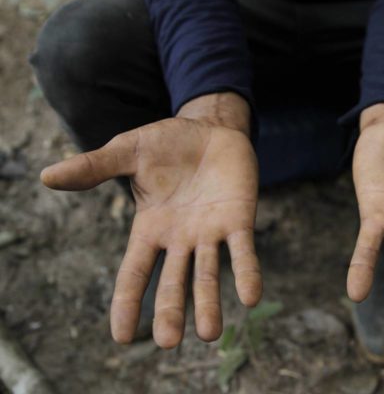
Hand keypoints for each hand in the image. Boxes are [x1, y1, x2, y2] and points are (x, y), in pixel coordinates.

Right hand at [41, 109, 260, 347]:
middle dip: (170, 311)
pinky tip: (249, 296)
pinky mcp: (239, 220)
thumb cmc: (167, 144)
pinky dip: (246, 272)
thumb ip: (94, 168)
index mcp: (150, 229)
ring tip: (210, 332)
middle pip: (173, 282)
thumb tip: (45, 176)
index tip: (122, 337)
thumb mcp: (127, 152)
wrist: (210, 129)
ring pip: (208, 274)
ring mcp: (210, 232)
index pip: (135, 272)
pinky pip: (243, 250)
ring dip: (209, 303)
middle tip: (168, 342)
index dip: (127, 303)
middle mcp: (180, 239)